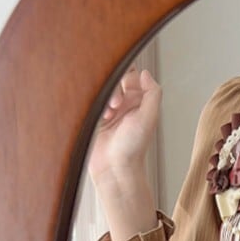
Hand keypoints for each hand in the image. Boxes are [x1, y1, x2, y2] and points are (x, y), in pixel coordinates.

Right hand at [88, 67, 161, 183]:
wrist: (114, 168)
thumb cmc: (133, 148)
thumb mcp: (149, 118)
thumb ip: (152, 93)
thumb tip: (146, 72)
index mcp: (138, 101)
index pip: (130, 74)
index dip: (125, 74)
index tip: (124, 86)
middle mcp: (123, 103)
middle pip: (112, 78)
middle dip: (112, 88)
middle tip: (116, 105)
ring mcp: (106, 109)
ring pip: (98, 88)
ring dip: (102, 98)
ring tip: (107, 115)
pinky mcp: (92, 116)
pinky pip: (87, 99)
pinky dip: (90, 103)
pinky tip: (97, 118)